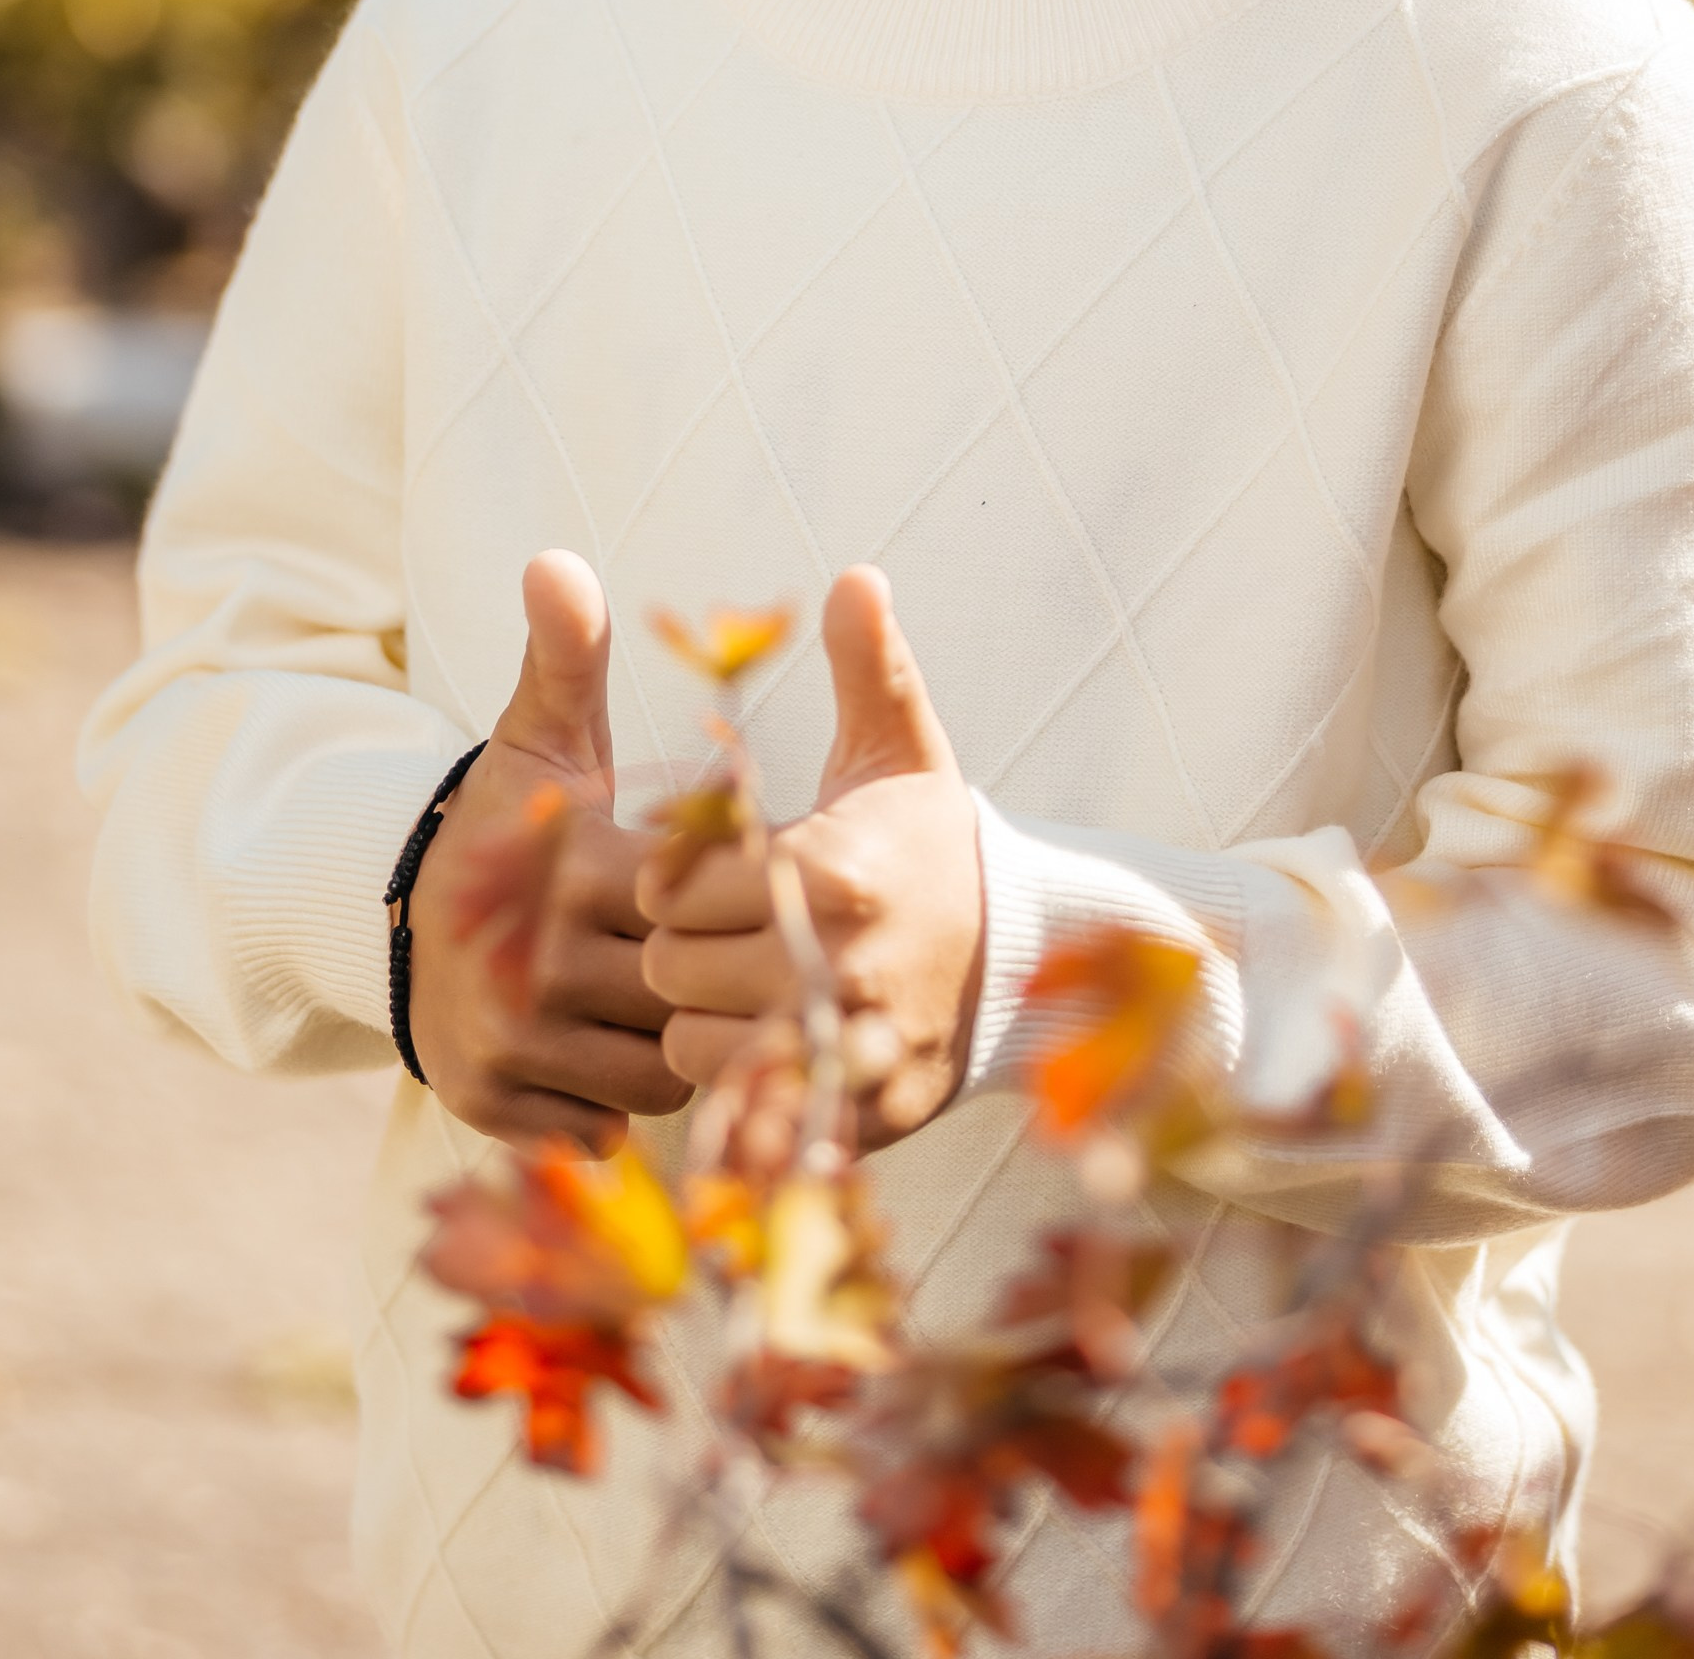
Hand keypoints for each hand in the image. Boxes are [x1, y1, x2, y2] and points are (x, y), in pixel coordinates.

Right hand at [406, 549, 693, 1147]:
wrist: (399, 913)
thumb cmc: (506, 821)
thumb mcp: (540, 740)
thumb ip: (566, 657)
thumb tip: (557, 561)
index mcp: (568, 870)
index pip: (696, 904)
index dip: (721, 904)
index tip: (725, 893)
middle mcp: (533, 965)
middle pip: (682, 997)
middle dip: (706, 984)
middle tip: (716, 961)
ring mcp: (507, 1044)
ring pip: (653, 1073)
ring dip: (674, 1049)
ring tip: (673, 1005)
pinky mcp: (489, 1101)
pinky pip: (599, 1125)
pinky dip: (616, 1102)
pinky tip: (619, 1052)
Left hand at [638, 566, 983, 1146]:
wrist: (1022, 955)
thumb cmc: (931, 842)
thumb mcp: (902, 749)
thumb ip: (869, 664)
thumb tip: (855, 576)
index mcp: (829, 869)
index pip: (673, 885)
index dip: (680, 875)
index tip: (714, 869)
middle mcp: (834, 964)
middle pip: (671, 971)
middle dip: (684, 949)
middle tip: (728, 929)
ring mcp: (846, 1048)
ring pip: (692, 1049)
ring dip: (704, 1022)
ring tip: (748, 985)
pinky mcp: (858, 1116)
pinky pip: (744, 1114)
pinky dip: (745, 1088)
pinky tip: (775, 1043)